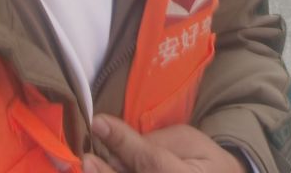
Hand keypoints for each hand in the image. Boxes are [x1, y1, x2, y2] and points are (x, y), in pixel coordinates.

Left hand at [83, 115, 247, 172]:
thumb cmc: (203, 160)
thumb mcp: (189, 140)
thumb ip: (158, 142)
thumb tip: (123, 143)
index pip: (150, 160)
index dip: (122, 141)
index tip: (99, 122)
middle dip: (106, 172)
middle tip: (87, 157)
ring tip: (90, 165)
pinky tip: (98, 170)